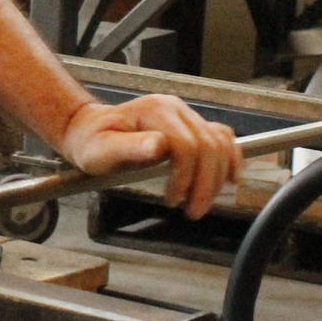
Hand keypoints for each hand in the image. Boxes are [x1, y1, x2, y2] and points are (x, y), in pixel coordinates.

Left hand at [59, 93, 241, 219]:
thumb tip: (158, 146)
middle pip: (209, 145)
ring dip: (219, 176)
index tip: (172, 201)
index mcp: (155, 110)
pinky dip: (231, 159)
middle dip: (206, 183)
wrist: (91, 129)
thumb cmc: (92, 142)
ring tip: (202, 203)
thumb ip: (128, 148)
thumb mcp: (100, 149)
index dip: (185, 176)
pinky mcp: (192, 125)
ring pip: (221, 143)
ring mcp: (186, 115)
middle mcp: (175, 108)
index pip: (186, 144)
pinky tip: (230, 179)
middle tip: (194, 212)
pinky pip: (222, 138)